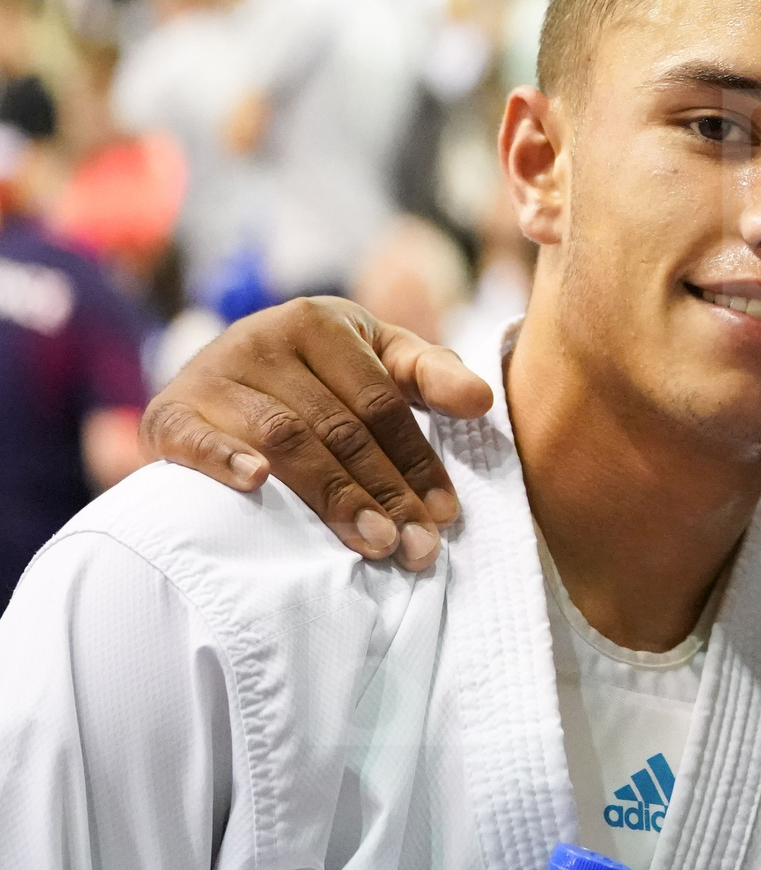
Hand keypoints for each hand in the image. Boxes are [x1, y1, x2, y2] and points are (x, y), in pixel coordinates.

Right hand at [139, 295, 491, 569]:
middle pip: (339, 427)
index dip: (418, 460)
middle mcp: (264, 336)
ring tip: (375, 544)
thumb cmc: (319, 372)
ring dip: (333, 495)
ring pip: (286, 438)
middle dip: (385, 492)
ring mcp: (213, 373)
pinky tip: (256, 483)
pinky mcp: (170, 410)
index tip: (446, 514)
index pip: (381, 402)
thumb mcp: (376, 359)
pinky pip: (196, 436)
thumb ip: (430, 374)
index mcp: (322, 321)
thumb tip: (482, 400)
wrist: (218, 374)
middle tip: (417, 548)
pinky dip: (224, 458)